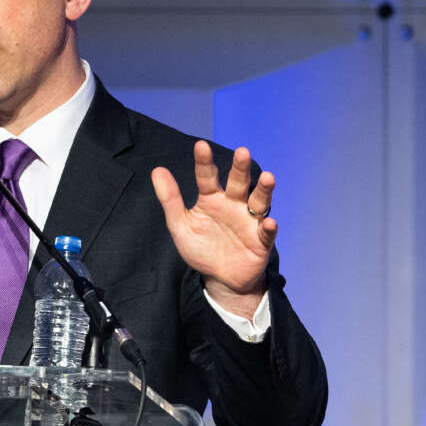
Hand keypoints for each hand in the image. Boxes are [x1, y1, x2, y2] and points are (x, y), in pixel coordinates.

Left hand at [151, 142, 276, 315]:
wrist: (220, 279)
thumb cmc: (201, 248)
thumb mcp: (180, 225)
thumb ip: (170, 199)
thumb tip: (157, 170)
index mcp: (211, 199)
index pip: (207, 176)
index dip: (204, 162)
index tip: (200, 146)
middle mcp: (233, 204)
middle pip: (238, 183)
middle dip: (240, 168)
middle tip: (242, 151)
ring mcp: (249, 221)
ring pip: (259, 201)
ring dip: (264, 189)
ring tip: (268, 177)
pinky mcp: (260, 240)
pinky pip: (266, 232)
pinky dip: (268, 227)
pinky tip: (268, 222)